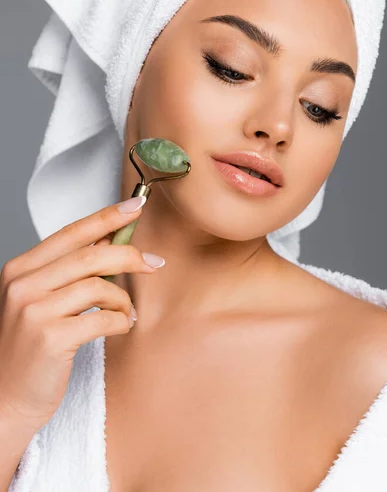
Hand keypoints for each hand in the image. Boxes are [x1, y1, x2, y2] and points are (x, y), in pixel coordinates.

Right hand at [0, 197, 162, 431]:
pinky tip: (122, 326)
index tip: (135, 207)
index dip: (106, 217)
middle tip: (154, 262)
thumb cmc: (29, 348)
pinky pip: (103, 318)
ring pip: (100, 286)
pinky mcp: (50, 338)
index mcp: (20, 269)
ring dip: (124, 299)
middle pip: (90, 256)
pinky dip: (122, 321)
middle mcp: (23, 285)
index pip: (71, 233)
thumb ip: (72, 270)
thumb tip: (110, 239)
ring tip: (127, 312)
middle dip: (130, 255)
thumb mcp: (42, 300)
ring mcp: (34, 311)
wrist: (5, 397)